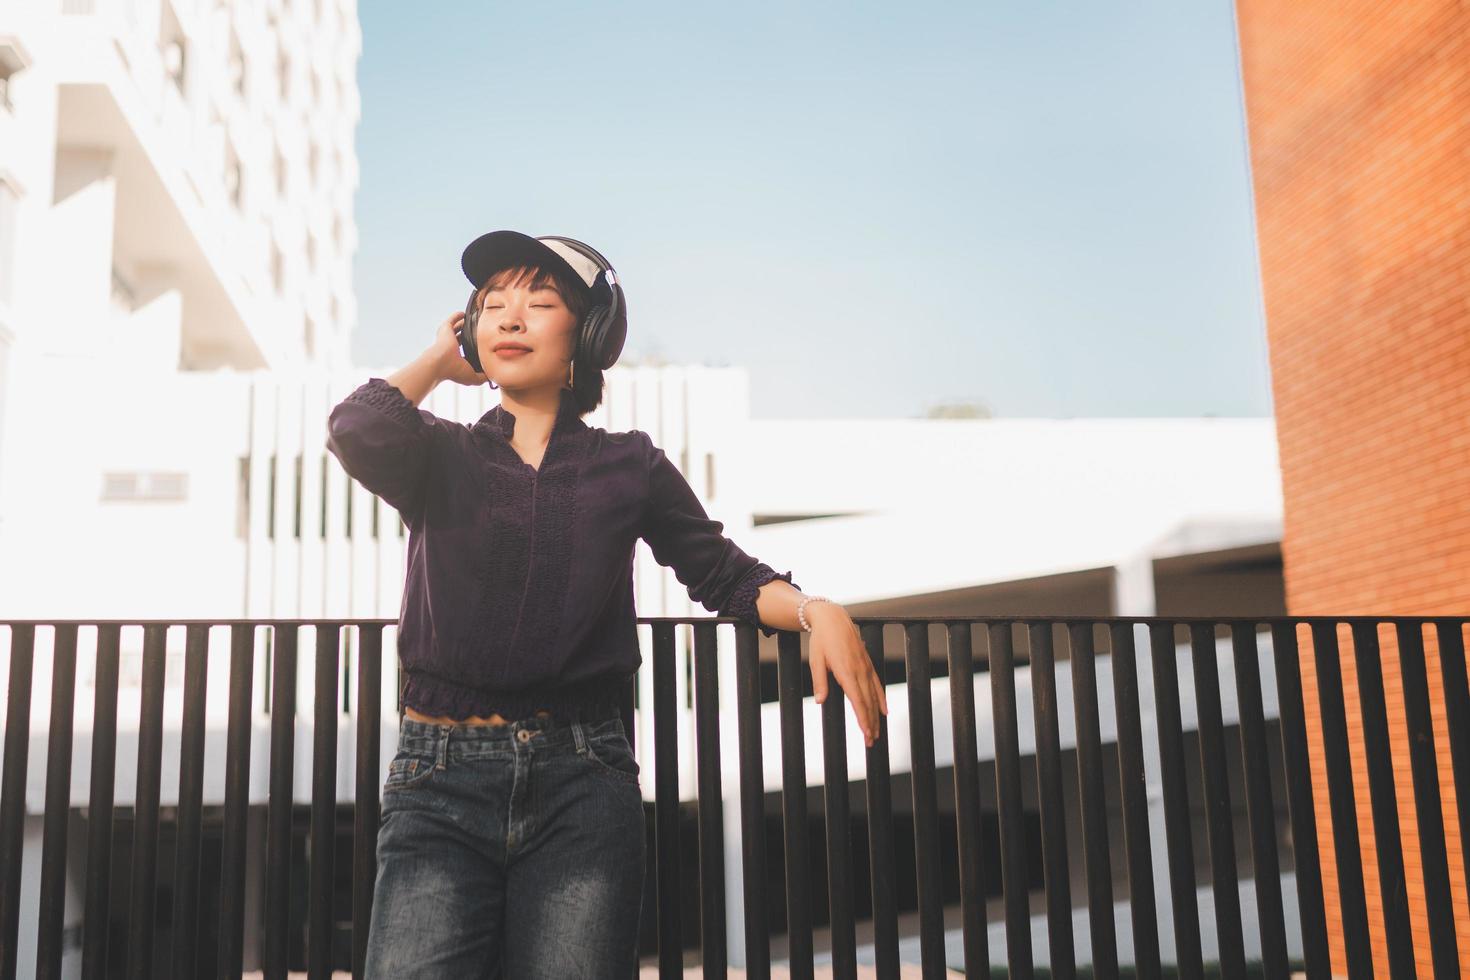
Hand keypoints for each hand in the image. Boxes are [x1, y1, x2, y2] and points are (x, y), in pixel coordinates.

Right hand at [434, 311, 488, 386]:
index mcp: (457, 358)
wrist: (440, 363)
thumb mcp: (473, 377)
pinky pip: (452, 320)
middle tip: (482, 330)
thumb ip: (483, 376)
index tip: (484, 346)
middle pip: (462, 338)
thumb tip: (492, 375)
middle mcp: (451, 348)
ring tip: (475, 319)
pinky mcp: (445, 329)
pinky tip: (464, 313)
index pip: (467, 352)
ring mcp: (447, 338)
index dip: (475, 349)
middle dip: (470, 335)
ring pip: (457, 328)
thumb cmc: (455, 371)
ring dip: (464, 324)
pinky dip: (457, 316)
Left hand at [807, 605, 887, 747]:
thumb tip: (820, 701)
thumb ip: (819, 681)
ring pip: (873, 696)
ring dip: (876, 716)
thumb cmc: (821, 640)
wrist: (833, 618)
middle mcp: (859, 671)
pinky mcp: (867, 664)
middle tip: (871, 742)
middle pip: (868, 702)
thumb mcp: (816, 660)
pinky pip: (876, 685)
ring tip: (876, 733)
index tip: (866, 733)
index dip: (863, 718)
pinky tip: (884, 712)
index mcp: (846, 672)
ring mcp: (865, 667)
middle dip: (870, 724)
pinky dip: (881, 699)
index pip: (857, 700)